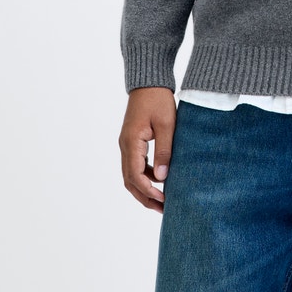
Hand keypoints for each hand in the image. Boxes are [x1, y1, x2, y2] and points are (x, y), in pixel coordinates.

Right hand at [119, 86, 176, 212]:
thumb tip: (163, 177)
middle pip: (130, 180)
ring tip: (162, 200)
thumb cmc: (158, 99)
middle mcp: (125, 146)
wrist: (149, 82)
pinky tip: (160, 180)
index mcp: (131, 142)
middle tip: (163, 209)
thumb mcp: (166, 124)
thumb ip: (164, 150)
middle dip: (145, 197)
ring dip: (144, 189)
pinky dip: (145, 176)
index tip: (163, 200)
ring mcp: (127, 144)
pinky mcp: (132, 141)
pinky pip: (135, 165)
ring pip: (131, 174)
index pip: (135, 175)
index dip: (148, 191)